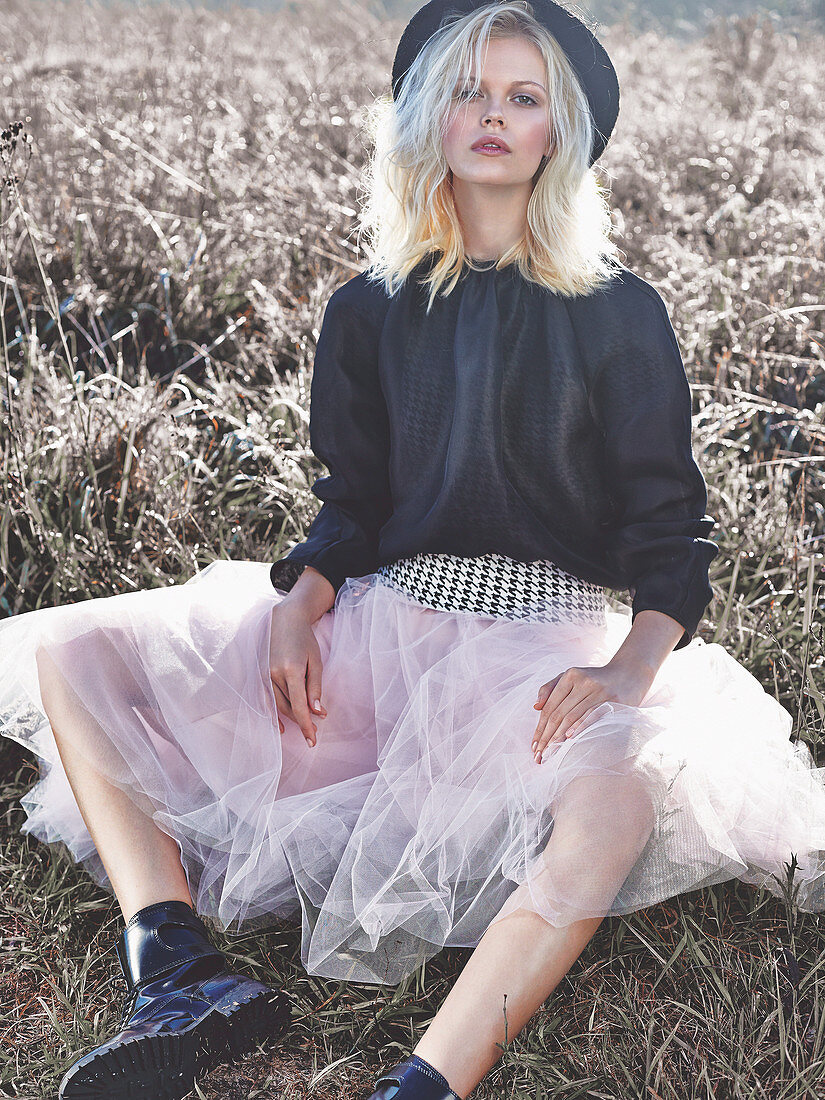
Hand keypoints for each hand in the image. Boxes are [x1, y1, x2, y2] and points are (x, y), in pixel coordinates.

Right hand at [269, 602, 327, 745]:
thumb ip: (315, 688)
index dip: (306, 725)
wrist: (285, 621)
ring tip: (305, 726)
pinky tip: (281, 726)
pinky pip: (267, 699)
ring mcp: (265, 674)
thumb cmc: (305, 640)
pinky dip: (273, 714)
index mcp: (292, 670)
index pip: (299, 706)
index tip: (313, 740)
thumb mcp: (316, 662)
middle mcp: (275, 674)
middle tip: (315, 732)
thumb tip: (317, 712)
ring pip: (278, 705)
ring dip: (291, 718)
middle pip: (289, 708)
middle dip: (302, 722)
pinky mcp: (261, 674)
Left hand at [530, 658, 654, 763]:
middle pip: (558, 713)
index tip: (534, 746)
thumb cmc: (595, 679)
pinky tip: (568, 739)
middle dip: (546, 736)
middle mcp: (582, 681)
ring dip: (559, 737)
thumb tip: (535, 707)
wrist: (630, 673)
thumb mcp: (572, 677)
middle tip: (539, 755)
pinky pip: (591, 716)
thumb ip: (550, 688)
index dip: (540, 727)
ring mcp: (598, 690)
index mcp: (570, 675)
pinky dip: (579, 727)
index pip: (550, 706)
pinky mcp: (612, 700)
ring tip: (550, 752)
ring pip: (572, 716)